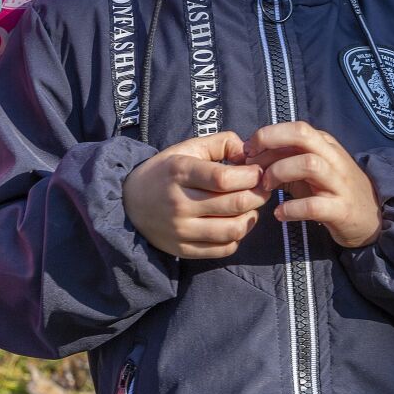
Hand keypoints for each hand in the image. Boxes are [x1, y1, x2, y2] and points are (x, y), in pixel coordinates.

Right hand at [123, 131, 270, 259]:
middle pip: (235, 204)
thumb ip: (222, 143)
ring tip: (251, 207)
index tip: (259, 172)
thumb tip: (250, 156)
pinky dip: (237, 237)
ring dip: (252, 218)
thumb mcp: (188, 147)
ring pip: (234, 230)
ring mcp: (180, 230)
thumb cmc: (166, 171)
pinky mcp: (183, 249)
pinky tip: (235, 223)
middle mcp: (179, 203)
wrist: (129, 202)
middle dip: (259, 195)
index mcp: (180, 172)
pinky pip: (224, 249)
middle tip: (263, 188)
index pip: (224, 178)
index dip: (251, 175)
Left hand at [245, 121, 381, 248]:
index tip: (247, 152)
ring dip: (280, 172)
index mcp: (324, 144)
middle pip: (302, 134)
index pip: (294, 128)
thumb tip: (250, 157)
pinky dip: (292, 209)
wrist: (372, 218)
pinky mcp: (341, 210)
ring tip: (266, 187)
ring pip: (309, 164)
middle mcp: (333, 158)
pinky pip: (314, 205)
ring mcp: (339, 183)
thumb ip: (284, 160)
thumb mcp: (310, 170)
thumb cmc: (332, 190)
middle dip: (271, 141)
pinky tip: (279, 214)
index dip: (266, 135)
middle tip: (251, 163)